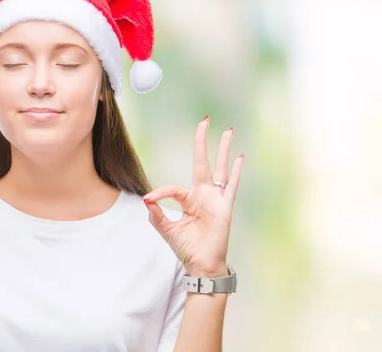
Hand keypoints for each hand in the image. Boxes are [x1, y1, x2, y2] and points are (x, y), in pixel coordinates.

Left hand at [143, 116, 243, 276]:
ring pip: (220, 169)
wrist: (201, 264)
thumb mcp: (166, 229)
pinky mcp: (225, 207)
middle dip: (202, 142)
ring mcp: (216, 199)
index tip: (150, 200)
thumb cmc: (186, 247)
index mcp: (188, 199)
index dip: (160, 193)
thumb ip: (156, 214)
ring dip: (223, 150)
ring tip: (227, 131)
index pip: (173, 187)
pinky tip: (239, 158)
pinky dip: (236, 173)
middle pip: (202, 162)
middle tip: (204, 120)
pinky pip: (231, 186)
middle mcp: (203, 195)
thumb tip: (146, 198)